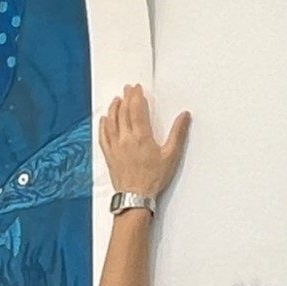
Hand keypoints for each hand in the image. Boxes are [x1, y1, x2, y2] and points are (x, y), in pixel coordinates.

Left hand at [97, 84, 188, 202]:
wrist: (135, 197)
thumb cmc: (153, 179)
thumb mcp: (171, 156)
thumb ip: (178, 133)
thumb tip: (184, 116)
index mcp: (141, 136)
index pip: (136, 109)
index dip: (136, 96)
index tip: (137, 88)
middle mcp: (125, 139)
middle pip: (123, 112)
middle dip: (126, 98)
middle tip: (127, 89)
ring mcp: (115, 146)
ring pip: (111, 121)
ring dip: (113, 108)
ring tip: (116, 99)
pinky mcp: (109, 155)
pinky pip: (103, 136)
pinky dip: (102, 125)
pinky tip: (103, 119)